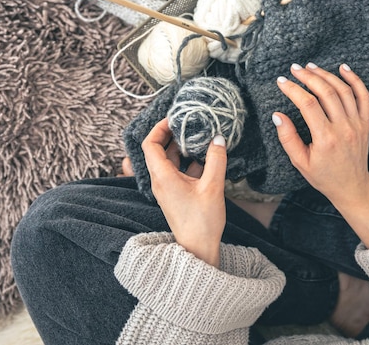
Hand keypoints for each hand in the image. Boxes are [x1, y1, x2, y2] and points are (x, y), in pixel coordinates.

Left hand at [142, 118, 226, 266]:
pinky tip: (205, 156)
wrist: (198, 249)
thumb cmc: (202, 221)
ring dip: (182, 147)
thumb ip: (216, 160)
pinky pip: (177, 170)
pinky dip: (188, 160)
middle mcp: (160, 180)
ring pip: (169, 160)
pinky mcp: (176, 194)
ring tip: (199, 136)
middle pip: (158, 150)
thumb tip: (218, 138)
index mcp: (163, 177)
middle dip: (172, 134)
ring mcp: (167, 188)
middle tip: (188, 123)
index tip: (175, 118)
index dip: (159, 127)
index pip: (150, 144)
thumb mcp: (213, 187)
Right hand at [273, 63, 368, 206]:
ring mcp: (357, 124)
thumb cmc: (323, 176)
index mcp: (326, 139)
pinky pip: (363, 96)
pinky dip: (354, 80)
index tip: (281, 81)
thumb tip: (277, 115)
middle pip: (327, 92)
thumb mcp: (300, 162)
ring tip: (311, 67)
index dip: (293, 90)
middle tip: (294, 68)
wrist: (352, 186)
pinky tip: (342, 68)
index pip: (308, 105)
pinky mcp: (365, 122)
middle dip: (308, 77)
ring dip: (326, 75)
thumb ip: (287, 138)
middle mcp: (344, 128)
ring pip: (343, 90)